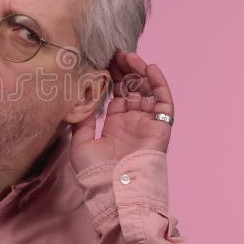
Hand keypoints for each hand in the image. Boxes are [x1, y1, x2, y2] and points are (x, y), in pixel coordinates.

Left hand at [70, 49, 174, 172]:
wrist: (114, 189)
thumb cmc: (95, 172)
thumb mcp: (80, 143)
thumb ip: (82, 121)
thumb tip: (79, 99)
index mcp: (115, 125)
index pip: (116, 94)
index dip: (112, 76)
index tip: (104, 60)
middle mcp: (132, 122)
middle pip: (132, 88)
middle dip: (125, 69)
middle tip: (116, 53)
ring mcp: (147, 123)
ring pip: (147, 90)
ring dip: (140, 71)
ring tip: (130, 57)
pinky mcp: (161, 126)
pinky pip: (164, 101)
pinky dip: (159, 84)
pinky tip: (150, 68)